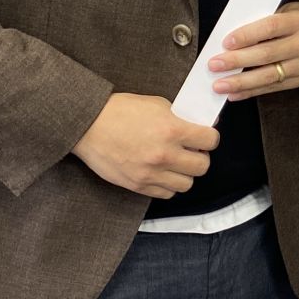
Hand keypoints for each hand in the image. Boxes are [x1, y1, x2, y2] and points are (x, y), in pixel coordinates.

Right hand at [74, 93, 216, 198]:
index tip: (204, 136)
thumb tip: (199, 126)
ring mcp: (150, 173)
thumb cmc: (120, 110)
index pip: (210, 140)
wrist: (88, 125)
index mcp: (171, 130)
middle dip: (200, 157)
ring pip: (186, 184)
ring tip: (176, 163)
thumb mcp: (156, 104)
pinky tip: (162, 173)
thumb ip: (180, 117)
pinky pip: (166, 194)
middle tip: (191, 150)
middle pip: (202, 166)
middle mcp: (164, 155)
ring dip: (185, 173)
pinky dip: (168, 185)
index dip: (210, 137)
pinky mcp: (137, 185)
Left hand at [208, 2, 298, 101]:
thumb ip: (263, 23)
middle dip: (237, 61)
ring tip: (219, 85)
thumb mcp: (286, 11)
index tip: (226, 43)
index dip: (247, 35)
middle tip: (214, 65)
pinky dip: (251, 91)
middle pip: (267, 54)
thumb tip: (230, 40)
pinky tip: (234, 93)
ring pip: (268, 76)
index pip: (270, 28)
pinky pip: (272, 88)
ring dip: (241, 82)